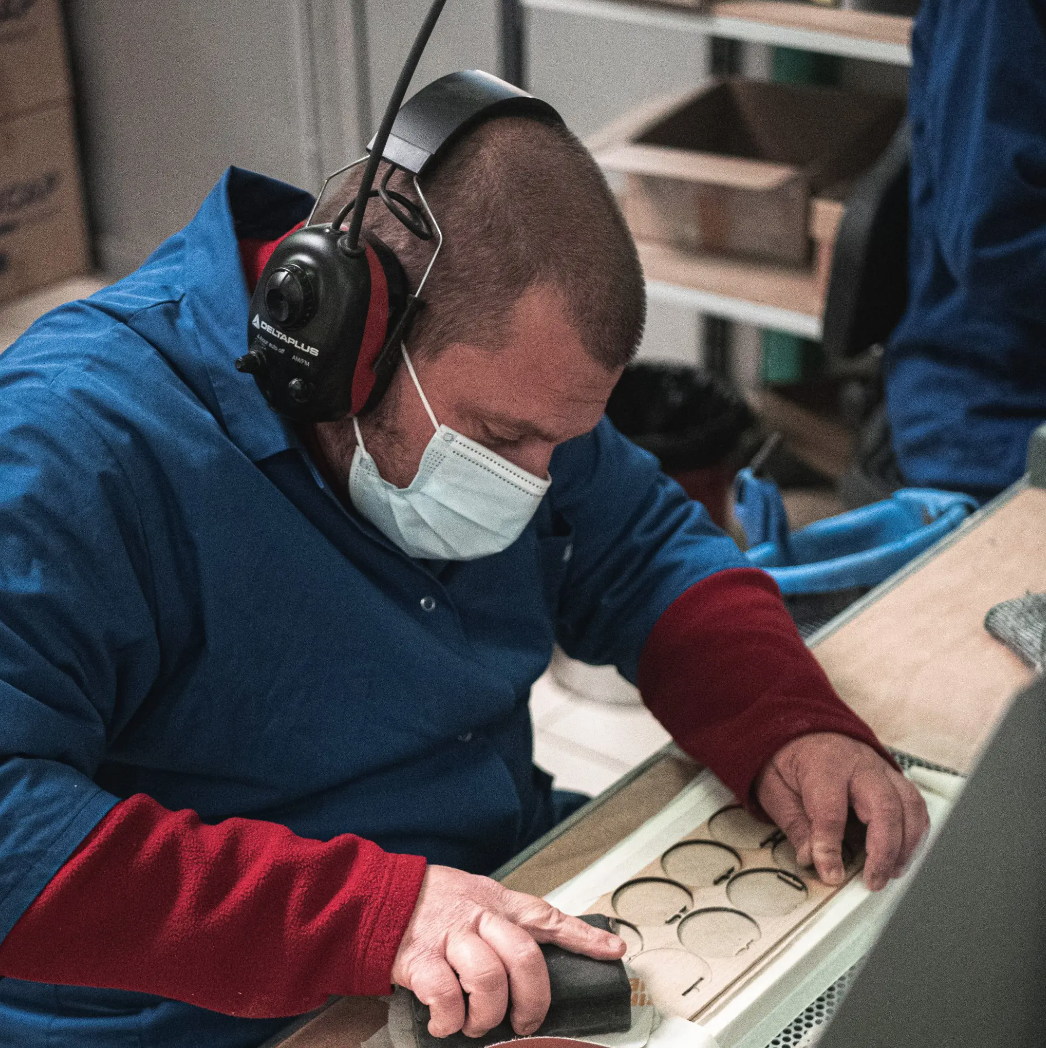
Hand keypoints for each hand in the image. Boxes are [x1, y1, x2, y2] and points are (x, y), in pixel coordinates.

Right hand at [391, 865, 625, 1038]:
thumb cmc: (431, 902)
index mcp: (498, 902)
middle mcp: (479, 918)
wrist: (380, 897)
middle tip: (526, 1021)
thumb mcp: (474, 895)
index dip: (583, 936)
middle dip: (533, 999)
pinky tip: (446, 1022)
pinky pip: (446, 997)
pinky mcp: (422, 960)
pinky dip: (450, 1020)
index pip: (548, 916)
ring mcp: (451, 938)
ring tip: (477, 1023)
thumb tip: (533, 956)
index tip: (614, 950)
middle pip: (525, 957)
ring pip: (489, 980)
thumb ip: (503, 920)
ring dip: (487, 1014)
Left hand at [755, 733, 928, 891]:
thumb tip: (811, 859)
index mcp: (823, 764)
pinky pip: (915, 804)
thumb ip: (794, 823)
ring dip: (906, 844)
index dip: (831, 847)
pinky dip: (915, 832)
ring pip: (909, 805)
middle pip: (883, 806)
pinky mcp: (893, 777)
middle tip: (873, 881)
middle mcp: (858, 764)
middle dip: (883, 850)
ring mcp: (881, 769)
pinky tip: (902, 854)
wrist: (802, 726)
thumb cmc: (788, 757)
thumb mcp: (774, 787)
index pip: (831, 810)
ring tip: (891, 872)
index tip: (831, 874)